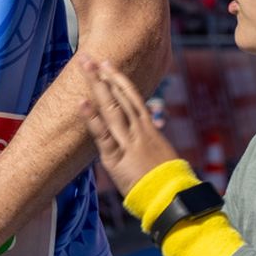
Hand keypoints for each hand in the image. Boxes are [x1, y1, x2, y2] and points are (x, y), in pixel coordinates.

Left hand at [80, 58, 179, 195]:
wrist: (172, 196)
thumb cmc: (169, 180)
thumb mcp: (161, 154)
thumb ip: (149, 141)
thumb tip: (146, 134)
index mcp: (149, 129)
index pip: (132, 98)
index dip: (119, 81)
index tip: (107, 65)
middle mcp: (139, 131)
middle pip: (119, 98)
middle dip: (104, 77)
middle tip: (89, 58)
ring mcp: (128, 142)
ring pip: (112, 109)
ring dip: (97, 87)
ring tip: (86, 68)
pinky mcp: (117, 159)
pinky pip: (103, 136)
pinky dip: (92, 118)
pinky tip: (82, 102)